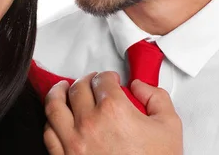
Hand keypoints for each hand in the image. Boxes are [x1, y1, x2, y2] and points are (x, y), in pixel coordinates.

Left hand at [43, 71, 182, 154]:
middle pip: (78, 88)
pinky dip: (51, 121)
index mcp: (113, 110)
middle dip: (86, 80)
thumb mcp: (169, 127)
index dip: (107, 76)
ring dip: (58, 93)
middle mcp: (89, 123)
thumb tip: (140, 86)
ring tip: (62, 89)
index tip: (111, 79)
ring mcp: (73, 142)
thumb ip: (157, 98)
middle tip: (91, 82)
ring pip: (54, 106)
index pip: (102, 80)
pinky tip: (56, 118)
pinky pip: (49, 133)